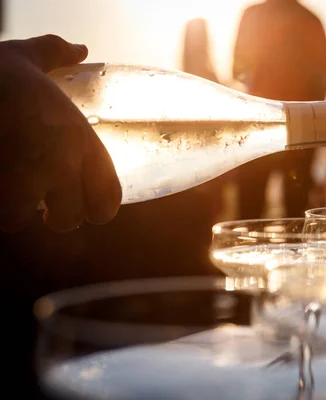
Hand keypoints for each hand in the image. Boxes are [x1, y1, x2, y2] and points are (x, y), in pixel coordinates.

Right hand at [0, 35, 121, 232]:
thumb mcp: (28, 59)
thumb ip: (55, 55)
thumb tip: (79, 50)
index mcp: (81, 141)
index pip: (108, 198)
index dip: (96, 207)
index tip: (84, 202)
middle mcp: (62, 167)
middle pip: (69, 219)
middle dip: (54, 214)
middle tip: (42, 199)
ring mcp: (27, 184)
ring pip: (21, 218)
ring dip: (13, 207)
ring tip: (8, 184)